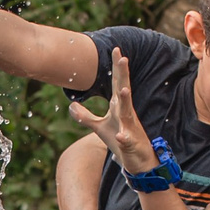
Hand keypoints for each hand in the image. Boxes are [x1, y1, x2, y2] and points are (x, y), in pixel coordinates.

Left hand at [65, 49, 157, 173]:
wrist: (138, 160)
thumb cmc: (121, 140)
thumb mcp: (99, 127)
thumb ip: (85, 116)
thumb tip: (71, 105)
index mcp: (119, 107)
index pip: (117, 83)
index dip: (116, 67)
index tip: (116, 49)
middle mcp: (126, 113)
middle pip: (124, 90)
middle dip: (123, 75)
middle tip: (123, 57)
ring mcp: (130, 128)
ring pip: (128, 113)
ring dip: (126, 101)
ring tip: (123, 90)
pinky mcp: (131, 144)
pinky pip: (127, 140)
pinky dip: (125, 138)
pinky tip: (122, 136)